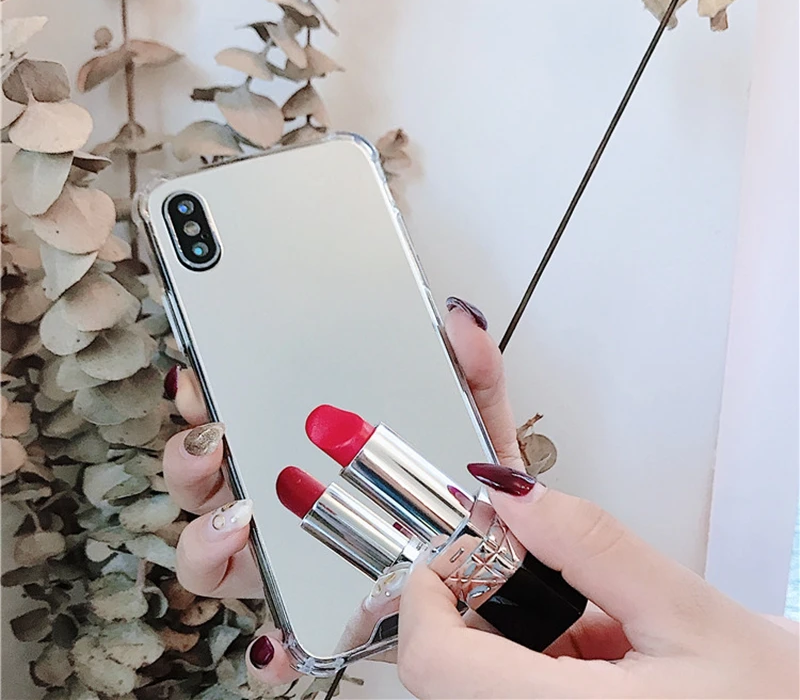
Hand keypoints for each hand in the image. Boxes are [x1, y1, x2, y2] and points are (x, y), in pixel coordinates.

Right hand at [162, 298, 521, 685]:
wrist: (498, 578)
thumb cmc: (471, 496)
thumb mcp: (475, 428)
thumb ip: (472, 372)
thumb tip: (462, 319)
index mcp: (311, 455)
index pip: (240, 421)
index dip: (205, 400)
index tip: (201, 377)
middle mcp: (286, 506)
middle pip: (205, 482)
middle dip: (189, 457)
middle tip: (211, 436)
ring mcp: (292, 563)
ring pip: (212, 555)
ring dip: (205, 540)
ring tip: (240, 519)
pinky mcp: (315, 622)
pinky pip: (274, 642)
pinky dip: (269, 648)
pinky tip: (283, 639)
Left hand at [398, 467, 799, 697]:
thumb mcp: (687, 611)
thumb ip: (590, 546)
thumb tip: (512, 496)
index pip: (436, 664)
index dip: (427, 595)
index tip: (452, 551)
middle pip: (449, 673)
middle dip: (478, 607)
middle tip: (525, 567)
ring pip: (480, 683)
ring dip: (513, 635)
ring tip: (590, 622)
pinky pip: (515, 693)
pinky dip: (537, 659)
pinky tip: (596, 650)